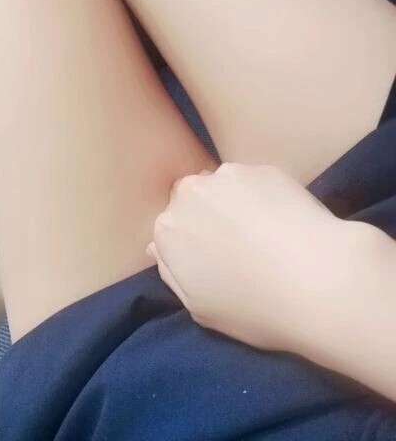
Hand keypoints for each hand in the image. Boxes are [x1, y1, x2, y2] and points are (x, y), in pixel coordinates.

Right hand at [149, 163, 376, 351]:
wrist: (319, 281)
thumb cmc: (254, 308)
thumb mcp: (199, 307)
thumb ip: (171, 272)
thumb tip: (157, 246)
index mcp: (167, 228)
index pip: (169, 229)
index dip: (191, 245)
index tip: (214, 262)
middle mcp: (190, 192)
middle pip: (191, 200)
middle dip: (207, 217)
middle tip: (238, 247)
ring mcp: (228, 176)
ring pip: (222, 187)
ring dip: (233, 203)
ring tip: (264, 235)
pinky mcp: (265, 169)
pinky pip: (255, 182)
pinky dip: (263, 197)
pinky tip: (284, 223)